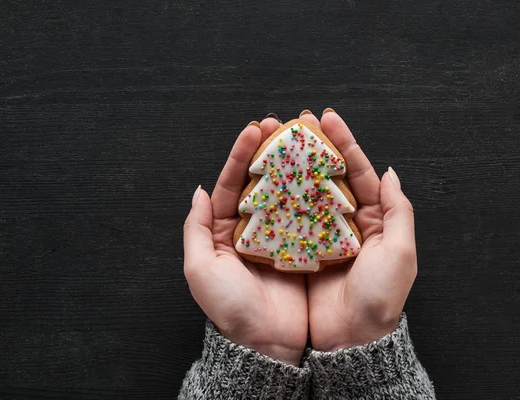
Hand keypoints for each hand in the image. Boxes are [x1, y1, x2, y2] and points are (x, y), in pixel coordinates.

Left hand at [183, 117, 307, 365]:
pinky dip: (315, 193)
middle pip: (261, 180)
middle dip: (269, 150)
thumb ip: (196, 229)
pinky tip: (323, 173)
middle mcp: (253, 228)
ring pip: (287, 192)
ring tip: (304, 140)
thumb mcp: (201, 269)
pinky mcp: (303, 247)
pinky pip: (309, 214)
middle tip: (281, 124)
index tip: (253, 129)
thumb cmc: (230, 308)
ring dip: (294, 165)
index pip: (231, 183)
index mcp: (225, 230)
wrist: (266, 342)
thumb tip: (199, 192)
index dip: (240, 154)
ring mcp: (280, 235)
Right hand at [299, 110, 416, 350]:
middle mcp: (344, 223)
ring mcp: (319, 235)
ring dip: (291, 166)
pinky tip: (263, 178)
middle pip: (328, 175)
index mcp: (372, 219)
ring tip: (275, 140)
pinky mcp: (298, 250)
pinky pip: (286, 217)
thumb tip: (390, 173)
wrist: (351, 340)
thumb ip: (398, 210)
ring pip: (304, 191)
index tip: (327, 117)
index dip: (343, 142)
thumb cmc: (379, 297)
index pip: (358, 171)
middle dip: (313, 146)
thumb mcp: (400, 253)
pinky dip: (276, 197)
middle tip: (296, 121)